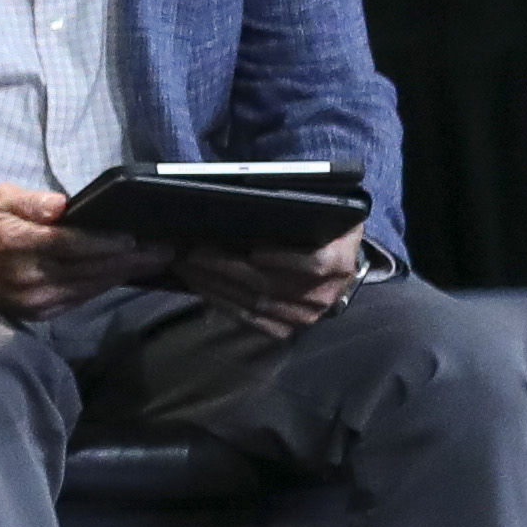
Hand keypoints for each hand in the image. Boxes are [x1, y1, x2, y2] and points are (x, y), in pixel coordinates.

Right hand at [0, 185, 165, 319]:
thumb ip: (31, 201)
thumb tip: (61, 205)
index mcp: (19, 243)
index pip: (75, 244)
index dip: (110, 242)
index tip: (140, 236)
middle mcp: (28, 276)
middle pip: (90, 268)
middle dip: (132, 259)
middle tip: (167, 249)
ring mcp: (34, 299)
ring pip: (90, 287)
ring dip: (124, 274)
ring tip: (155, 261)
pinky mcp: (37, 314)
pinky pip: (79, 299)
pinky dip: (103, 286)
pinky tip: (123, 275)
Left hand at [171, 226, 369, 336]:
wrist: (335, 259)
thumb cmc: (318, 228)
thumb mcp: (320, 211)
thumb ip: (300, 209)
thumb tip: (256, 197)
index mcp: (338, 260)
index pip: (313, 264)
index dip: (281, 258)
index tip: (250, 248)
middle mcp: (325, 293)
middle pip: (270, 284)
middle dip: (224, 266)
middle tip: (192, 250)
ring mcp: (306, 316)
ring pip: (255, 303)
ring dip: (216, 285)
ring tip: (187, 266)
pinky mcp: (287, 329)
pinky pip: (251, 320)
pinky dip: (223, 303)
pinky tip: (201, 287)